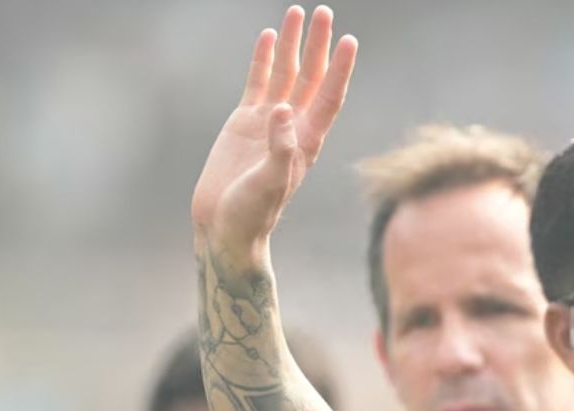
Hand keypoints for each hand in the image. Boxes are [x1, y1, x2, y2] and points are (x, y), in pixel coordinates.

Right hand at [191, 5, 356, 256]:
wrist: (225, 226)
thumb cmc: (252, 213)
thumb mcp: (269, 183)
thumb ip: (279, 149)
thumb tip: (282, 110)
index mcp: (307, 141)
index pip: (329, 97)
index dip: (339, 69)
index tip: (349, 40)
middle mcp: (293, 127)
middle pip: (311, 77)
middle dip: (318, 45)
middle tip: (324, 12)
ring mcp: (269, 122)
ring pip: (285, 74)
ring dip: (292, 45)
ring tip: (297, 13)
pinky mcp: (245, 122)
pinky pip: (258, 82)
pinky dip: (264, 60)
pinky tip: (269, 37)